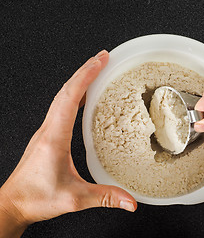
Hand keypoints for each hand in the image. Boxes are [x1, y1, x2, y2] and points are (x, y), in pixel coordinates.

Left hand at [0, 50, 136, 236]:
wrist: (14, 203)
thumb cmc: (36, 198)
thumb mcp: (75, 198)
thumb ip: (105, 197)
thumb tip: (130, 201)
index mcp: (54, 137)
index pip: (70, 98)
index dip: (86, 76)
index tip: (99, 61)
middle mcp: (48, 129)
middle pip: (66, 90)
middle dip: (85, 71)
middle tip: (102, 58)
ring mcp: (47, 130)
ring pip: (61, 96)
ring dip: (78, 80)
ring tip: (94, 69)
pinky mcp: (48, 135)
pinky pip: (61, 106)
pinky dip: (74, 94)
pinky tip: (83, 96)